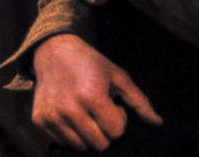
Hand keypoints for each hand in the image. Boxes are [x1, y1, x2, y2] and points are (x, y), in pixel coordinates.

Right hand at [31, 34, 162, 150]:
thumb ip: (139, 101)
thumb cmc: (91, 63)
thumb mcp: (118, 76)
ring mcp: (52, 117)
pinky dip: (71, 133)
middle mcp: (69, 109)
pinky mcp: (40, 120)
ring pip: (81, 146)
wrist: (54, 51)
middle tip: (100, 110)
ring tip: (86, 111)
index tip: (113, 105)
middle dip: (105, 130)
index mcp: (92, 96)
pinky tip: (71, 113)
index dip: (119, 119)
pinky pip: (63, 142)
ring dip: (88, 133)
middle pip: (100, 144)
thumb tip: (158, 122)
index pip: (116, 131)